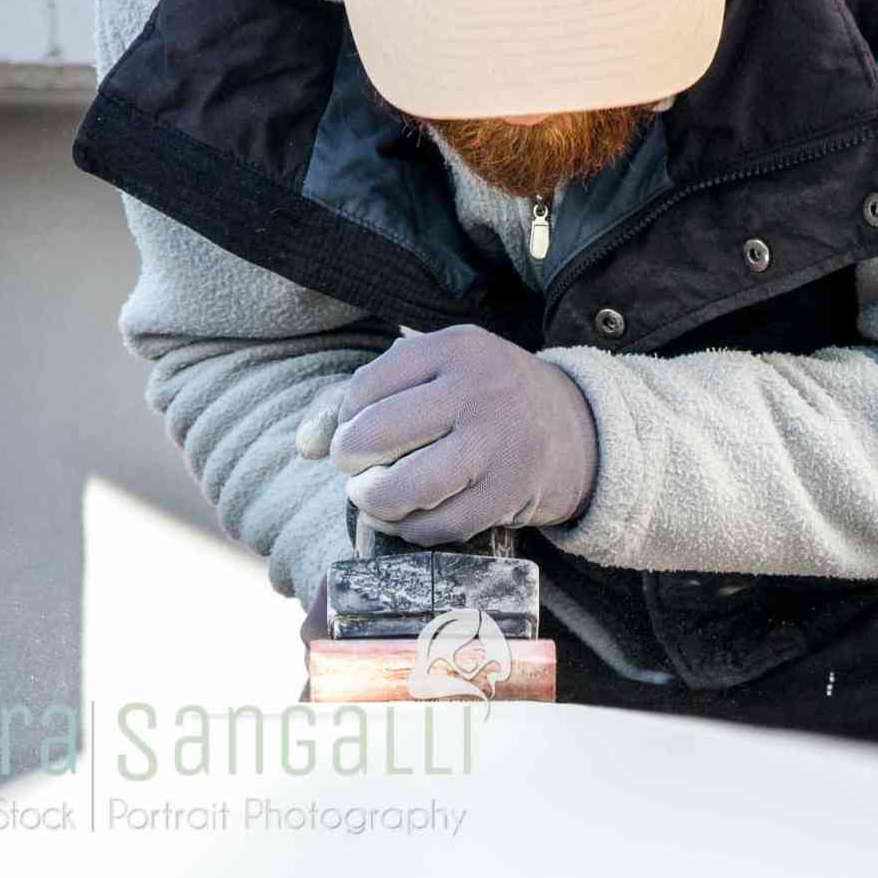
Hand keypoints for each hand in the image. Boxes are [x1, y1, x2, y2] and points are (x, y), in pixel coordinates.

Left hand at [294, 325, 597, 544]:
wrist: (572, 428)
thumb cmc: (482, 399)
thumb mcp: (434, 373)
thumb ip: (361, 397)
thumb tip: (304, 445)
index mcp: (454, 348)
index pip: (366, 387)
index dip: (344, 419)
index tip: (355, 431)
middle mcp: (478, 391)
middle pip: (379, 434)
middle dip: (350, 461)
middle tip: (353, 469)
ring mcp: (497, 445)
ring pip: (408, 487)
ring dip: (374, 502)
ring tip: (371, 498)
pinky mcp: (508, 494)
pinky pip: (439, 524)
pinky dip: (411, 529)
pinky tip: (409, 518)